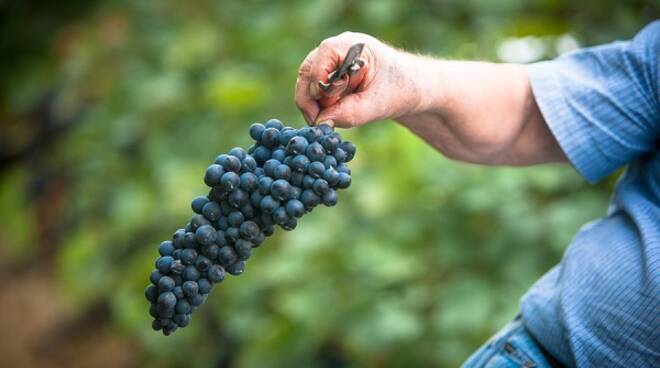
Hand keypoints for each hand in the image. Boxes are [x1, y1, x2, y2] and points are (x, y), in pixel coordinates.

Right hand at [295, 32, 420, 127]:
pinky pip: (314, 91)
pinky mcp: (330, 74)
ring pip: (307, 83)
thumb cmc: (401, 90)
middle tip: (322, 122)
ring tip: (332, 119)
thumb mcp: (378, 105)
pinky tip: (336, 114)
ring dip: (315, 105)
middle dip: (311, 101)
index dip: (319, 90)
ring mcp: (331, 61)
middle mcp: (335, 49)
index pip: (318, 65)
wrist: (412, 88)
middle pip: (306, 73)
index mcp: (349, 46)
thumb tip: (322, 122)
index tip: (327, 112)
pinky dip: (320, 106)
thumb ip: (350, 113)